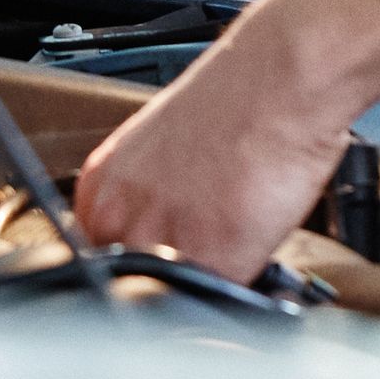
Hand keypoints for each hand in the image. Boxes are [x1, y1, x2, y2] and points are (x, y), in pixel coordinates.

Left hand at [73, 33, 353, 284]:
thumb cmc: (237, 98)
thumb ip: (145, 198)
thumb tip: (156, 234)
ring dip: (203, 282)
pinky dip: (241, 282)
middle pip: (132, 282)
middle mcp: (120, 217)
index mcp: (100, 187)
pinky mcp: (213, 262)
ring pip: (175, 295)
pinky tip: (254, 240)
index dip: (136, 260)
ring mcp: (163, 244)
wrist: (280, 80)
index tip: (160, 254)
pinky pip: (222, 297)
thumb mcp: (160, 148)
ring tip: (234, 236)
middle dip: (167, 275)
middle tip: (205, 244)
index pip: (99, 256)